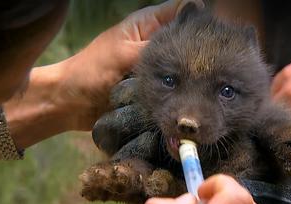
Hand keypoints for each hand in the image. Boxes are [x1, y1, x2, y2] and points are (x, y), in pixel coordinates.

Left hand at [51, 0, 203, 130]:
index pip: (182, 10)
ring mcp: (157, 69)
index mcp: (147, 25)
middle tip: (218, 63)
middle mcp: (156, 44)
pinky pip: (176, 89)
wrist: (71, 105)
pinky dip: (184, 92)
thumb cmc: (91, 72)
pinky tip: (196, 97)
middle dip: (202, 50)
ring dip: (194, 74)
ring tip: (210, 82)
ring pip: (185, 66)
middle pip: (188, 40)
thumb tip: (192, 18)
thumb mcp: (124, 53)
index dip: (199, 18)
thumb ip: (158, 42)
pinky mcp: (157, 90)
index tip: (216, 33)